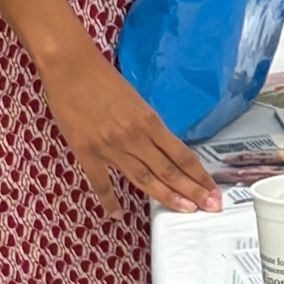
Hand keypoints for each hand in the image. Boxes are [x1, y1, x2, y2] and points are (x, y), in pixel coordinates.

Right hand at [40, 40, 219, 215]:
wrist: (70, 67)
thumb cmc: (102, 78)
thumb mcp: (135, 100)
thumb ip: (147, 125)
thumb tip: (162, 148)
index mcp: (149, 121)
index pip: (182, 154)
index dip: (199, 175)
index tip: (213, 190)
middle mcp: (135, 137)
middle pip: (169, 170)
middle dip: (193, 191)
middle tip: (211, 207)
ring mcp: (111, 147)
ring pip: (144, 178)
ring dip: (166, 197)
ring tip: (185, 211)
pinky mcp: (86, 152)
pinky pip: (102, 183)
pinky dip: (110, 201)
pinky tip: (118, 215)